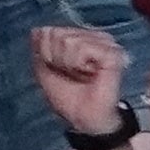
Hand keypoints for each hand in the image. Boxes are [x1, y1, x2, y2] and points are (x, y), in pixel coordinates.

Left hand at [28, 17, 131, 135]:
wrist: (84, 119)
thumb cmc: (69, 97)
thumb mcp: (45, 71)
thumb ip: (39, 50)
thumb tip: (36, 30)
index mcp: (80, 38)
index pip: (51, 31)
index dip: (47, 52)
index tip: (58, 70)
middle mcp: (94, 38)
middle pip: (59, 35)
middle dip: (57, 58)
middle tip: (71, 74)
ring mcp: (106, 45)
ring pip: (70, 41)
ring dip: (69, 64)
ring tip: (81, 75)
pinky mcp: (113, 54)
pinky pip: (83, 49)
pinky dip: (80, 64)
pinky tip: (90, 73)